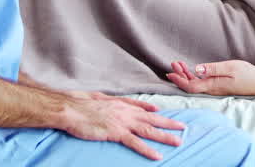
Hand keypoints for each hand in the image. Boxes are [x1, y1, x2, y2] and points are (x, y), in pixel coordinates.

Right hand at [58, 94, 184, 159]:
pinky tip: (157, 155)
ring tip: (178, 141)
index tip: (163, 113)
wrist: (71, 109)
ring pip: (149, 130)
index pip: (141, 108)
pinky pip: (135, 143)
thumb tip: (119, 102)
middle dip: (169, 123)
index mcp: (121, 104)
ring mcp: (123, 122)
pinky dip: (148, 149)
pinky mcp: (116, 133)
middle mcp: (125, 112)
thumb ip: (112, 101)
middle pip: (152, 119)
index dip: (153, 111)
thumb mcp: (99, 98)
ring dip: (165, 136)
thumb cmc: (81, 105)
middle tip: (183, 127)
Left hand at [166, 60, 254, 96]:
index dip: (179, 80)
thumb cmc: (247, 74)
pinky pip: (203, 84)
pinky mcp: (220, 87)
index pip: (191, 86)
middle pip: (191, 86)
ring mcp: (216, 89)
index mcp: (213, 85)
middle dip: (180, 76)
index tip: (170, 72)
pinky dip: (195, 76)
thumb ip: (213, 69)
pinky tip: (193, 71)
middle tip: (173, 64)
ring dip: (186, 75)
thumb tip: (197, 69)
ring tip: (179, 65)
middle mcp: (212, 89)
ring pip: (196, 85)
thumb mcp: (230, 67)